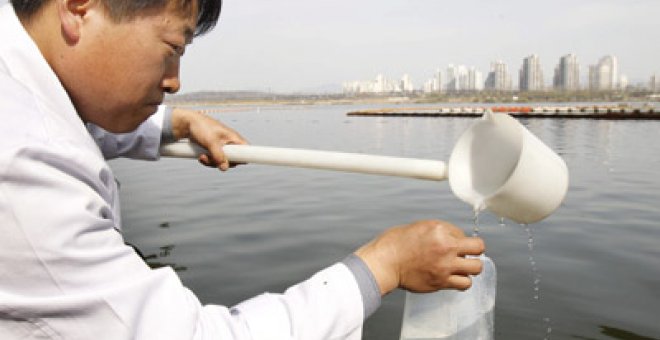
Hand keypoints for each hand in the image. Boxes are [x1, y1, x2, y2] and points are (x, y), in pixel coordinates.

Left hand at [171, 108, 247, 170]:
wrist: (186, 124)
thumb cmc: (201, 126)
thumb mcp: (211, 142)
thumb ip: (219, 156)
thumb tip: (225, 168)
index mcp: (233, 138)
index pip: (246, 150)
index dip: (242, 158)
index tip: (232, 162)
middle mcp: (229, 143)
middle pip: (233, 160)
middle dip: (222, 162)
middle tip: (212, 159)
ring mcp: (221, 147)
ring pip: (222, 162)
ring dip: (212, 162)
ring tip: (203, 157)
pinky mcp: (213, 151)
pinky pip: (214, 161)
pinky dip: (208, 161)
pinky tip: (201, 156)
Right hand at [355, 220, 484, 295]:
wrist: (385, 262)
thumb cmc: (396, 244)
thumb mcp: (419, 227)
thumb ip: (439, 232)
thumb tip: (453, 238)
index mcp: (439, 230)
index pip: (461, 232)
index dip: (456, 237)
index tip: (449, 242)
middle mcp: (446, 247)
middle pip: (479, 247)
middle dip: (474, 249)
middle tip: (466, 253)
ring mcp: (445, 266)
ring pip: (476, 268)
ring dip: (471, 267)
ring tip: (462, 267)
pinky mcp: (441, 281)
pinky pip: (465, 284)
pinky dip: (462, 281)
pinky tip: (454, 278)